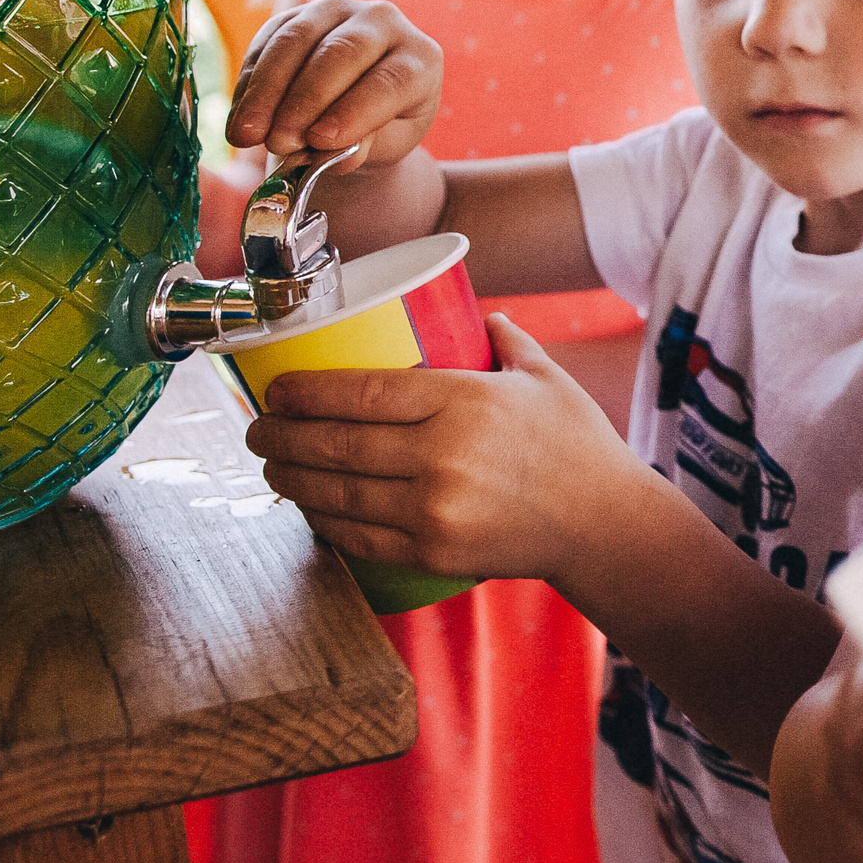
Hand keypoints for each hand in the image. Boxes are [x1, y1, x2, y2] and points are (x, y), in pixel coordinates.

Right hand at [228, 0, 441, 167]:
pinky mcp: (297, 12)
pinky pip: (267, 40)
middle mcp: (384, 22)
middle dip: (304, 101)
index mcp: (420, 57)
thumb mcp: (387, 144)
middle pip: (341, 53)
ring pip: (296, 40)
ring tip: (248, 135)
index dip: (354, 111)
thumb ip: (366, 146)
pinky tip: (240, 117)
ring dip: (267, 91)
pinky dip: (250, 82)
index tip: (320, 141)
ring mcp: (338, 10)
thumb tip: (334, 154)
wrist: (359, 102)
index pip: (390, 81)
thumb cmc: (382, 127)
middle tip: (279, 142)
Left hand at [246, 314, 657, 582]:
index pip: (361, 391)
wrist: (605, 524)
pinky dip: (323, 520)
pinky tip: (308, 506)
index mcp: (465, 401)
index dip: (305, 392)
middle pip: (334, 443)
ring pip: (335, 492)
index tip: (276, 390)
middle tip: (257, 428)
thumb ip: (507, 339)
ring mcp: (435, 508)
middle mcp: (443, 455)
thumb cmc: (577, 445)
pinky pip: (358, 536)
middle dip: (279, 436)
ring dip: (289, 479)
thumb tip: (478, 311)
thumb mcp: (545, 376)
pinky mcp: (433, 551)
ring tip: (270, 465)